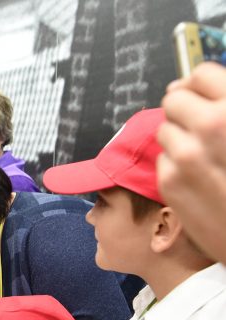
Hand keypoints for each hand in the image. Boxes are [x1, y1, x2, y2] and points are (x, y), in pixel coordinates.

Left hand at [157, 62, 225, 263]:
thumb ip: (225, 107)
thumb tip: (188, 82)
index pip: (200, 75)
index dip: (199, 85)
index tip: (201, 96)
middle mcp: (210, 127)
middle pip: (173, 99)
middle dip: (184, 110)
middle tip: (200, 128)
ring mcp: (186, 156)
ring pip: (164, 130)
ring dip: (178, 139)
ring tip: (202, 158)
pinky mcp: (169, 181)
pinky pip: (162, 159)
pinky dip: (173, 164)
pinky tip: (196, 179)